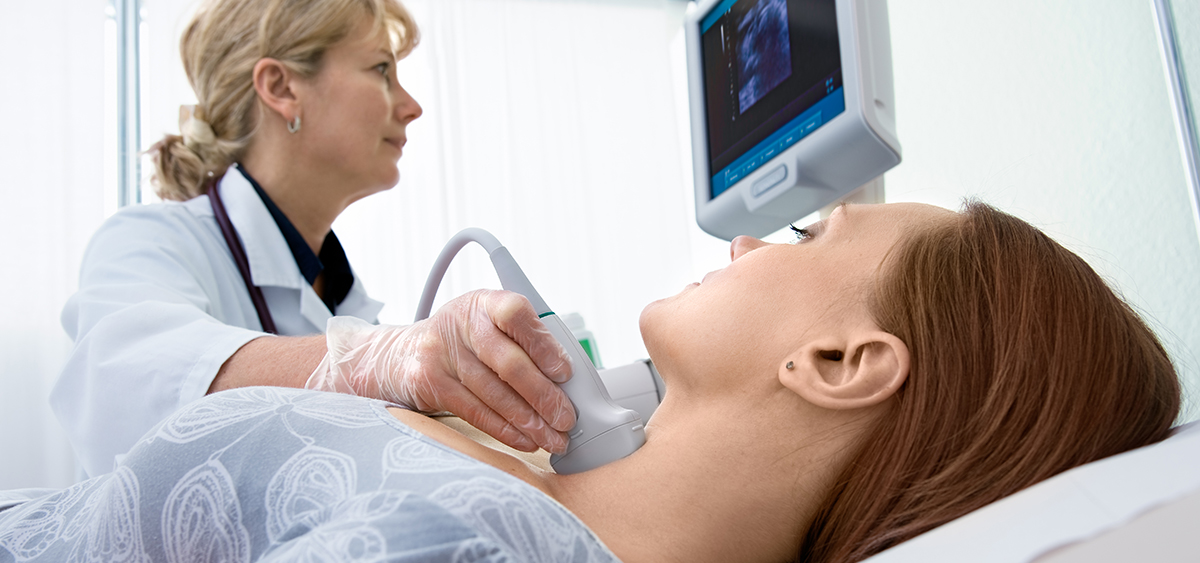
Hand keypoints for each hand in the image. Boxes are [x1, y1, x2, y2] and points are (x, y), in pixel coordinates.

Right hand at [306, 289, 575, 453]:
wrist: (399, 356)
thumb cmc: (461, 343)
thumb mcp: (487, 325)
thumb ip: (522, 341)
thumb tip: (568, 380)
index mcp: (484, 302)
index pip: (516, 314)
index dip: (543, 345)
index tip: (565, 373)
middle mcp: (461, 322)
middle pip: (508, 363)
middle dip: (544, 397)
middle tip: (566, 419)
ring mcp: (441, 352)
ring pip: (494, 394)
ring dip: (529, 422)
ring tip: (553, 438)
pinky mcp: (430, 382)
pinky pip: (475, 412)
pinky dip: (505, 430)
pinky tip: (525, 440)